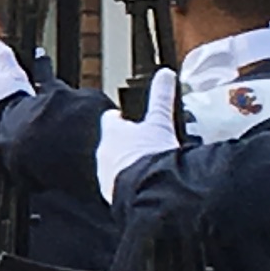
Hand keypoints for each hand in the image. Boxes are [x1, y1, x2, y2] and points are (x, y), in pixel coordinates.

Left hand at [94, 72, 181, 204]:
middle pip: (111, 144)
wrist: (151, 193)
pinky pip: (118, 187)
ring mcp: (105, 176)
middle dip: (124, 145)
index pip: (110, 120)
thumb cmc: (152, 156)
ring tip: (146, 168)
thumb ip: (162, 97)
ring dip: (126, 166)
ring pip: (113, 166)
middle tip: (143, 146)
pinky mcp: (112, 196)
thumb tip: (165, 74)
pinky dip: (128, 185)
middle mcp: (103, 154)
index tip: (126, 119)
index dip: (120, 119)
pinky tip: (143, 186)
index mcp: (112, 133)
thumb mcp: (161, 122)